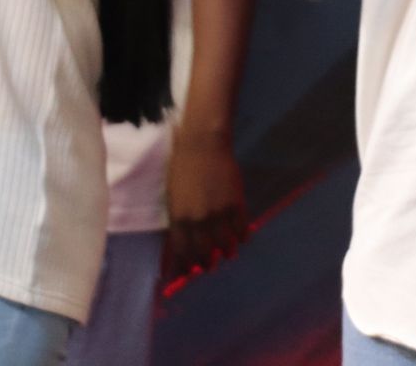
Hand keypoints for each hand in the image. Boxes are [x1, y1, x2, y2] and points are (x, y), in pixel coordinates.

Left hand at [163, 128, 248, 281]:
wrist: (202, 145)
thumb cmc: (181, 168)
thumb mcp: (173, 197)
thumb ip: (178, 219)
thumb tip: (182, 239)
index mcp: (179, 219)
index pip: (183, 250)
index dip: (187, 263)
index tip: (191, 269)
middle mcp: (199, 221)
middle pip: (204, 251)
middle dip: (206, 262)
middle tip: (209, 266)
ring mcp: (219, 213)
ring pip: (224, 243)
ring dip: (226, 251)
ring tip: (228, 254)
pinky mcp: (236, 204)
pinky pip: (240, 228)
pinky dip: (241, 236)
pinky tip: (241, 239)